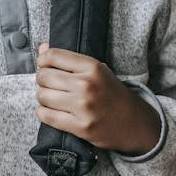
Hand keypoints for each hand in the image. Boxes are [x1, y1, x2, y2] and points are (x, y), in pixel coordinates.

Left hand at [35, 44, 160, 155]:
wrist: (134, 122)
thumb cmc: (112, 93)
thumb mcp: (97, 69)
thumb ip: (69, 59)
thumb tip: (42, 48)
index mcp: (92, 67)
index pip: (53, 56)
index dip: (42, 60)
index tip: (44, 65)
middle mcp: (87, 85)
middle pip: (44, 77)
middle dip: (41, 79)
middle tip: (48, 83)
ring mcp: (83, 107)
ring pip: (43, 96)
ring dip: (42, 96)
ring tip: (50, 97)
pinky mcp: (81, 127)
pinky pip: (47, 116)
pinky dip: (43, 112)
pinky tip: (50, 110)